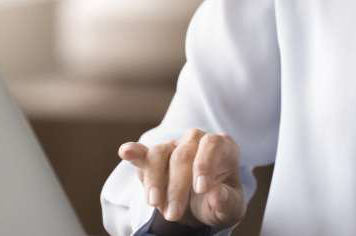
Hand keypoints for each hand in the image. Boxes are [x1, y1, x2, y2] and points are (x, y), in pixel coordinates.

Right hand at [117, 128, 247, 230]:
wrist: (201, 208)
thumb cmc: (219, 202)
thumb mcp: (229, 208)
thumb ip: (226, 201)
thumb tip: (215, 194)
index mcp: (222, 147)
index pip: (213, 144)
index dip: (205, 164)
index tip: (201, 189)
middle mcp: (196, 141)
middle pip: (183, 154)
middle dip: (177, 187)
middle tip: (174, 214)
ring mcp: (173, 146)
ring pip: (159, 153)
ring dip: (155, 180)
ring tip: (154, 204)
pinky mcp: (152, 157)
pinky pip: (143, 153)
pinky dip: (134, 153)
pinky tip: (126, 152)